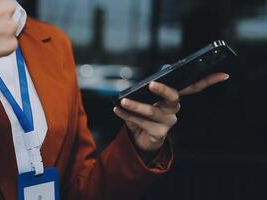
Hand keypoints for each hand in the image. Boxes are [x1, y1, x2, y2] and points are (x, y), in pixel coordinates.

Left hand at [114, 73, 228, 152]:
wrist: (140, 139)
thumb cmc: (144, 114)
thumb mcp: (146, 100)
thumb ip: (148, 91)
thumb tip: (147, 82)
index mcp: (173, 99)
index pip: (194, 87)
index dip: (208, 81)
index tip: (224, 74)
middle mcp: (174, 110)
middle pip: (173, 98)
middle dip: (163, 90)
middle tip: (151, 84)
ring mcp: (168, 123)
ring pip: (152, 112)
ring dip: (136, 106)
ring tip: (123, 100)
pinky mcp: (159, 134)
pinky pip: (141, 123)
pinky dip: (126, 116)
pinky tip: (117, 109)